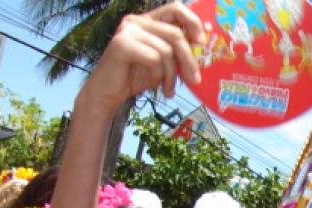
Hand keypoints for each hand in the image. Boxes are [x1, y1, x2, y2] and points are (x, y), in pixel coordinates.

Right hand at [81, 4, 203, 113]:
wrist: (108, 94)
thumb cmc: (137, 78)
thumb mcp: (163, 62)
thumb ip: (177, 51)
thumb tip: (203, 45)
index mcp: (148, 21)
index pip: (175, 9)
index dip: (193, 22)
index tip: (202, 42)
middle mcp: (136, 21)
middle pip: (175, 34)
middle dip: (188, 60)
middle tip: (194, 80)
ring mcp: (128, 30)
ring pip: (166, 50)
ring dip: (171, 75)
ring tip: (168, 89)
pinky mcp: (122, 44)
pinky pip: (154, 59)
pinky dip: (157, 76)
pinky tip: (152, 86)